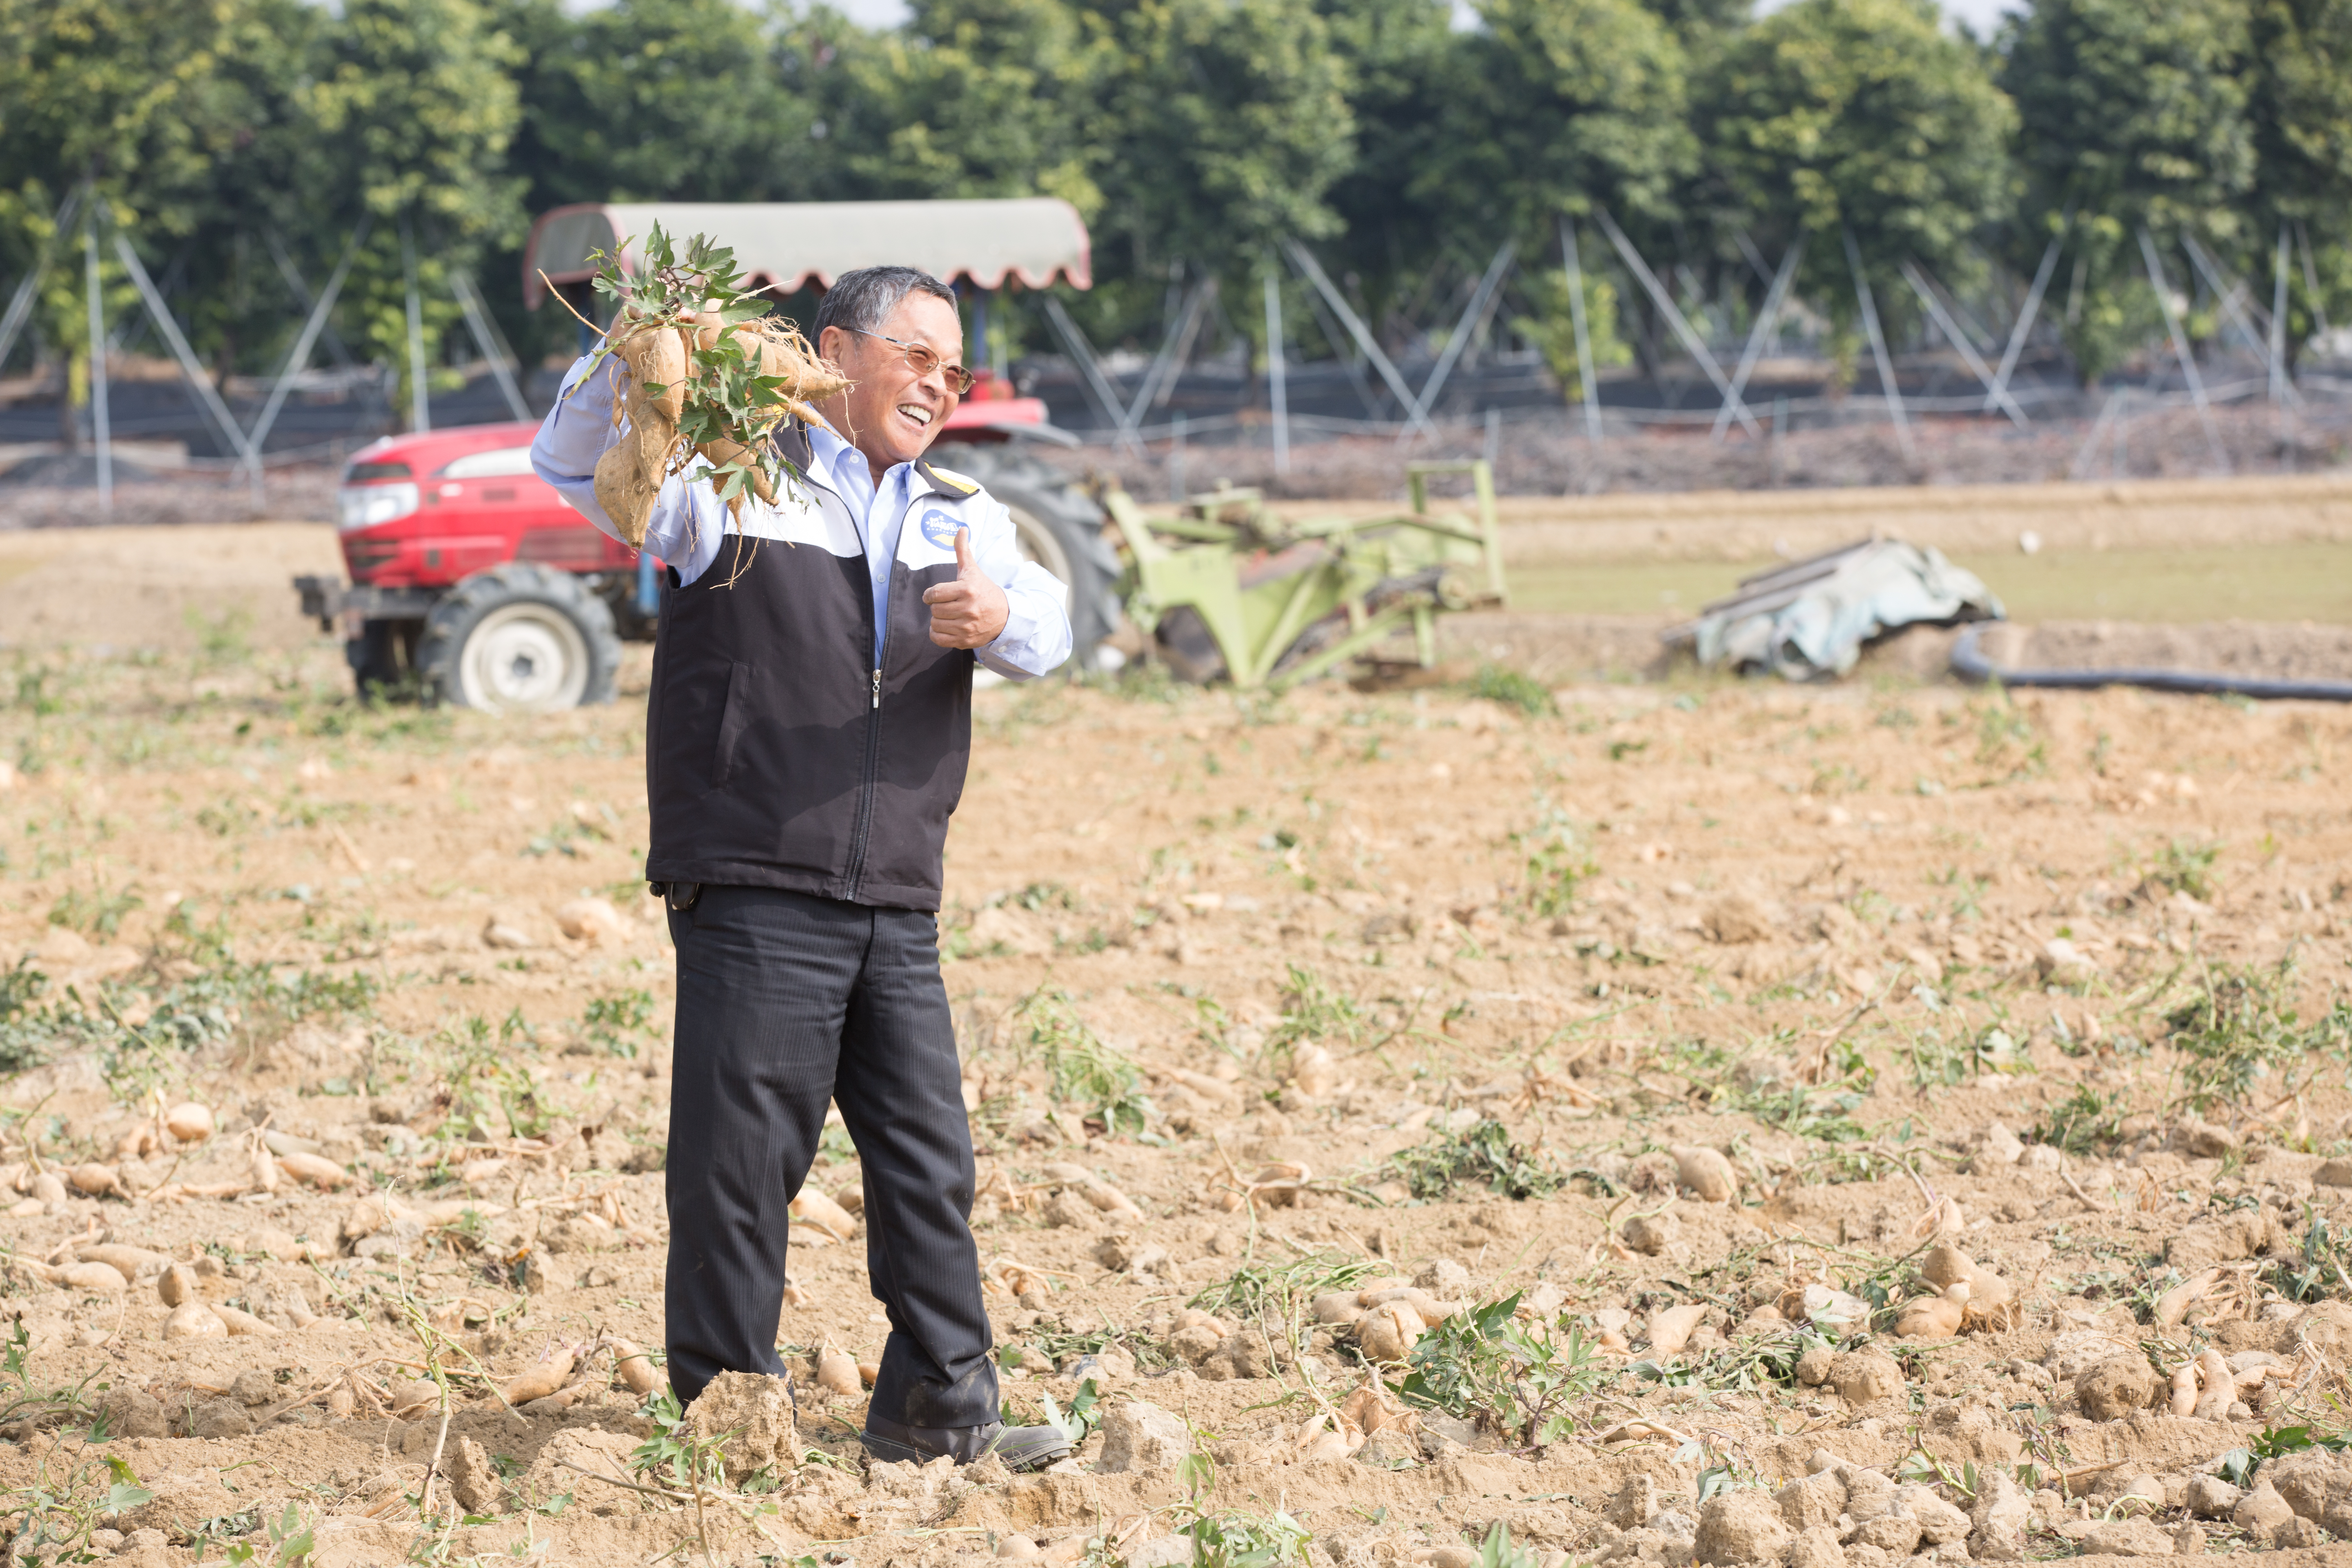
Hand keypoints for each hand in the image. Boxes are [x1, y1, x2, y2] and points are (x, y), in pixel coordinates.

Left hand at [922, 526, 1009, 648]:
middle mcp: (968, 609)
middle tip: (945, 604)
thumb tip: (961, 528)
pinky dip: (937, 634)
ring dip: (937, 620)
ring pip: (935, 624)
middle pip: (934, 610)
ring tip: (947, 615)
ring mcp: (967, 626)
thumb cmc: (984, 590)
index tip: (934, 595)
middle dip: (936, 606)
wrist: (1005, 616)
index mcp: (967, 589)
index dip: (930, 594)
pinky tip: (945, 626)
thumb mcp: (972, 570)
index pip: (935, 593)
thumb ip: (963, 550)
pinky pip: (939, 639)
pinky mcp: (965, 640)